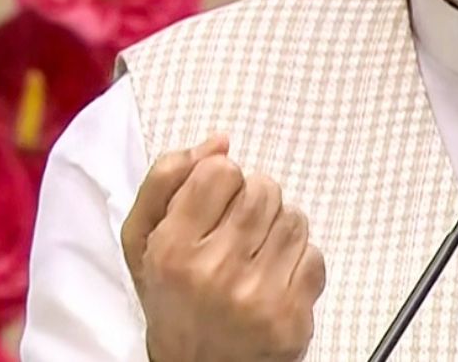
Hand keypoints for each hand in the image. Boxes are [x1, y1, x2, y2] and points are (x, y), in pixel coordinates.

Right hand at [120, 135, 326, 361]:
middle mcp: (213, 272)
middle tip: (237, 233)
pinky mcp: (291, 316)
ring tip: (255, 255)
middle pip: (263, 189)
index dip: (221, 182)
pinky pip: (315, 254)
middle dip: (254, 203)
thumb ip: (166, 180)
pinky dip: (299, 261)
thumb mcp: (143, 240)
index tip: (213, 205)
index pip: (220, 170)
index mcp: (171, 249)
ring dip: (279, 229)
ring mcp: (256, 297)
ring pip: (294, 218)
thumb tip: (219, 141)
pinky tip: (274, 278)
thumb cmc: (171, 297)